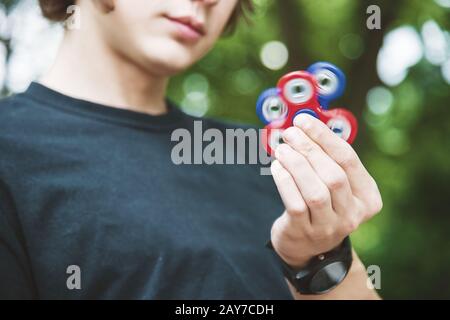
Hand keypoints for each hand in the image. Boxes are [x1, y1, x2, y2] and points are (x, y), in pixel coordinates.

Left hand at [270, 113, 382, 267]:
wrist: (308, 247)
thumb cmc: (321, 205)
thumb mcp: (334, 185)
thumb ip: (327, 159)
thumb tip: (305, 125)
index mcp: (368, 198)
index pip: (349, 160)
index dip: (325, 137)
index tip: (304, 120)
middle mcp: (353, 215)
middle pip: (334, 175)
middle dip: (309, 149)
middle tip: (290, 133)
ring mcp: (329, 227)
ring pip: (316, 191)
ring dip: (296, 164)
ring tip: (282, 148)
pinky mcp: (305, 232)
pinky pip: (295, 204)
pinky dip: (285, 181)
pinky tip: (276, 166)